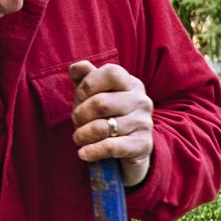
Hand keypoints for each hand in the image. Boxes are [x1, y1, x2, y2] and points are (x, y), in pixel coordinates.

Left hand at [71, 61, 153, 188]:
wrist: (128, 154)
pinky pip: (110, 147)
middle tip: (76, 123)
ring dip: (82, 135)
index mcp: (131, 84)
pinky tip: (83, 153)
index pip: (111, 72)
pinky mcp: (142, 145)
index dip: (89, 84)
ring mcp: (144, 122)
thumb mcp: (93, 97)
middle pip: (101, 102)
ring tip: (79, 139)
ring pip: (102, 127)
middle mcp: (141, 100)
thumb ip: (85, 79)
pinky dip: (91, 151)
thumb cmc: (107, 120)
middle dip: (80, 115)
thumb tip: (77, 66)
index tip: (80, 97)